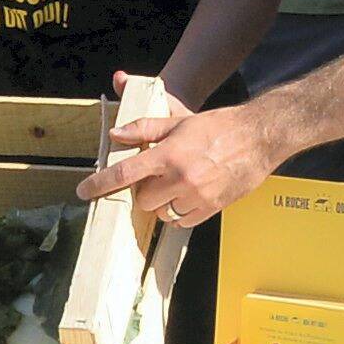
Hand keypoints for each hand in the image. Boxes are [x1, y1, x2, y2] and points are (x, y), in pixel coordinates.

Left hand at [81, 99, 278, 230]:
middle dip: (144, 190)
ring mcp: (198, 196)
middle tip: (156, 177)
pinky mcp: (212, 208)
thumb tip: (117, 134)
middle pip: (143, 200)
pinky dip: (180, 212)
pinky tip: (189, 195)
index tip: (83, 191)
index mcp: (170, 154)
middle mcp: (182, 178)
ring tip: (175, 185)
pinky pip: (184, 222)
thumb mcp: (179, 121)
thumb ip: (145, 129)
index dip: (100, 184)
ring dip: (162, 203)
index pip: (125, 173)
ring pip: (163, 213)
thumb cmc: (219, 126)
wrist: (259, 136)